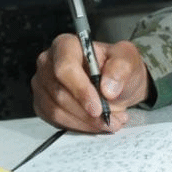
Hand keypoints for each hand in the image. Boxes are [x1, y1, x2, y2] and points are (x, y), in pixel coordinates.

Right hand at [32, 36, 152, 132]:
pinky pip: (55, 121)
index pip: (65, 68)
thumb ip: (122, 67)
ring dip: (85, 122)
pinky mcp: (43, 104)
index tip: (98, 107)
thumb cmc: (119, 69)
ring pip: (56, 110)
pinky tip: (95, 124)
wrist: (117, 85)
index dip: (81, 90)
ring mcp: (43, 84)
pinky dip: (78, 126)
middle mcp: (49, 63)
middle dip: (87, 112)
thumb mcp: (128, 60)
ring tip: (109, 122)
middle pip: (59, 93)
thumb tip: (107, 87)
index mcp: (66, 45)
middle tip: (111, 119)